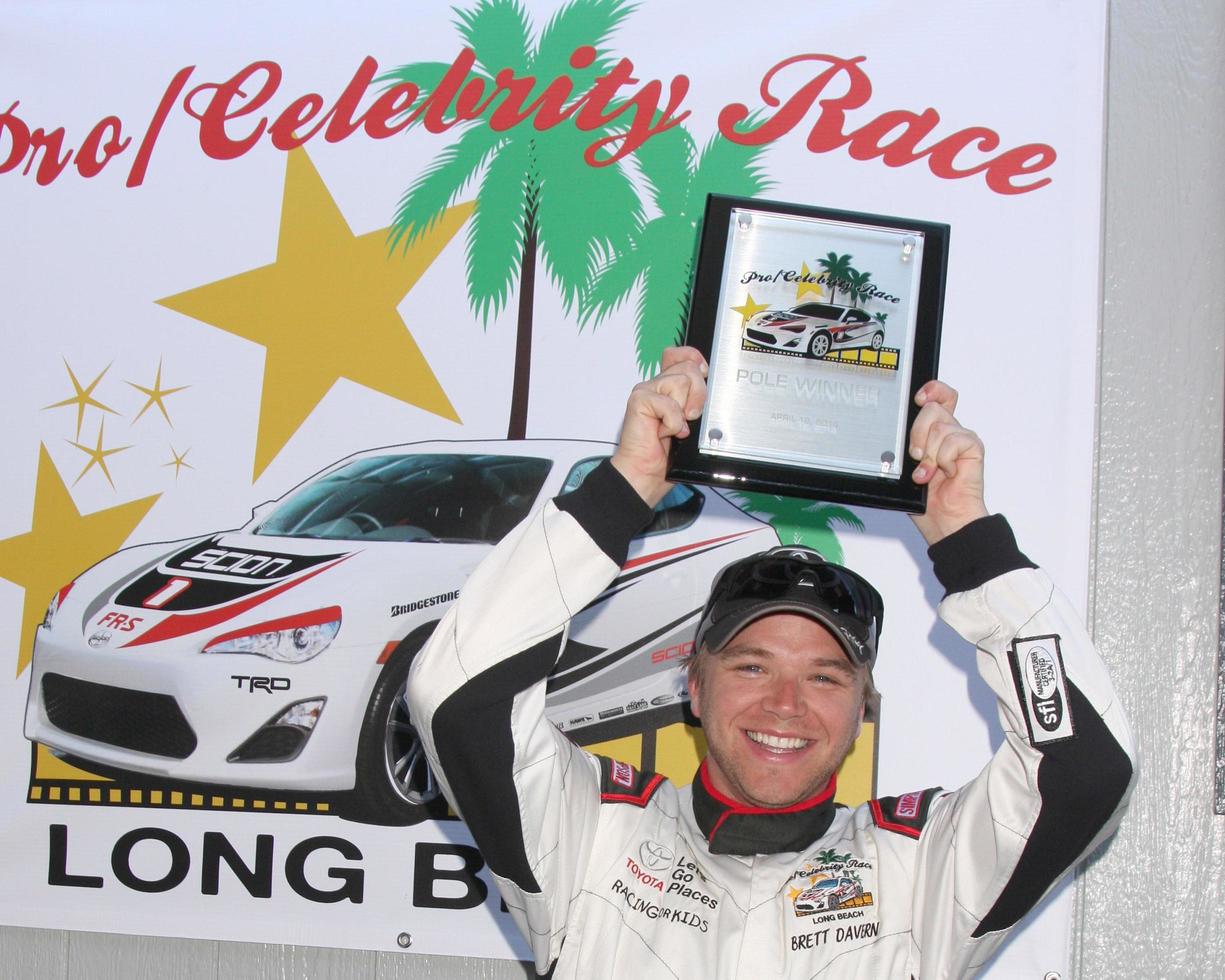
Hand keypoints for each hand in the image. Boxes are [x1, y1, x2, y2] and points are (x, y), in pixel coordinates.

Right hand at [611, 347, 706, 505]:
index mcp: (668, 386)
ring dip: (684, 410)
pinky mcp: (639, 400)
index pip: (682, 354)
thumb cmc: (666, 453)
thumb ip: (696, 401)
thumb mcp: (690, 422)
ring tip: (675, 427)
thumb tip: (710, 384)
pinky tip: (665, 432)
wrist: (645, 472)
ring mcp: (646, 390)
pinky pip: (669, 403)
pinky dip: (673, 422)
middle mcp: (657, 385)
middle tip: (690, 417)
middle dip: (699, 394)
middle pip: (688, 367)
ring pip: (681, 381)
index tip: (704, 373)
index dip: (695, 358)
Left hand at [908, 380, 987, 544]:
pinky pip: (955, 440)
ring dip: (929, 453)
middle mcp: (950, 433)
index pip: (939, 397)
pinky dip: (944, 458)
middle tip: (915, 456)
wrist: (945, 521)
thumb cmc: (927, 499)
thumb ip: (907, 444)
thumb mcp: (908, 466)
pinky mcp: (973, 450)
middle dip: (917, 433)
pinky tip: (947, 472)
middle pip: (934, 408)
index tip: (919, 398)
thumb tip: (896, 427)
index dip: (932, 390)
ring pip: (941, 425)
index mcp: (935, 433)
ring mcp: (962, 440)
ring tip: (929, 472)